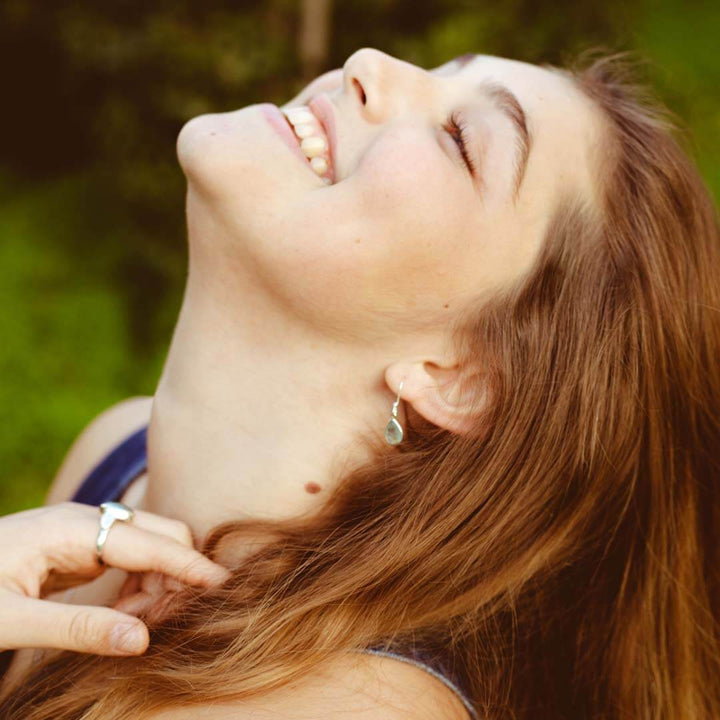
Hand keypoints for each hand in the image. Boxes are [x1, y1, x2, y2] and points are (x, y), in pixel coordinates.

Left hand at [0, 502, 228, 655]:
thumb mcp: (9, 620)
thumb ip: (78, 628)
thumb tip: (143, 640)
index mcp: (72, 529)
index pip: (150, 543)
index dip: (190, 566)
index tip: (225, 586)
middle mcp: (85, 521)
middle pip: (159, 533)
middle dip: (177, 573)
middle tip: (168, 620)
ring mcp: (82, 530)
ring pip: (148, 544)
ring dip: (158, 581)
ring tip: (142, 621)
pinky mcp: (77, 546)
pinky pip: (128, 556)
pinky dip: (139, 582)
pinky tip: (126, 610)